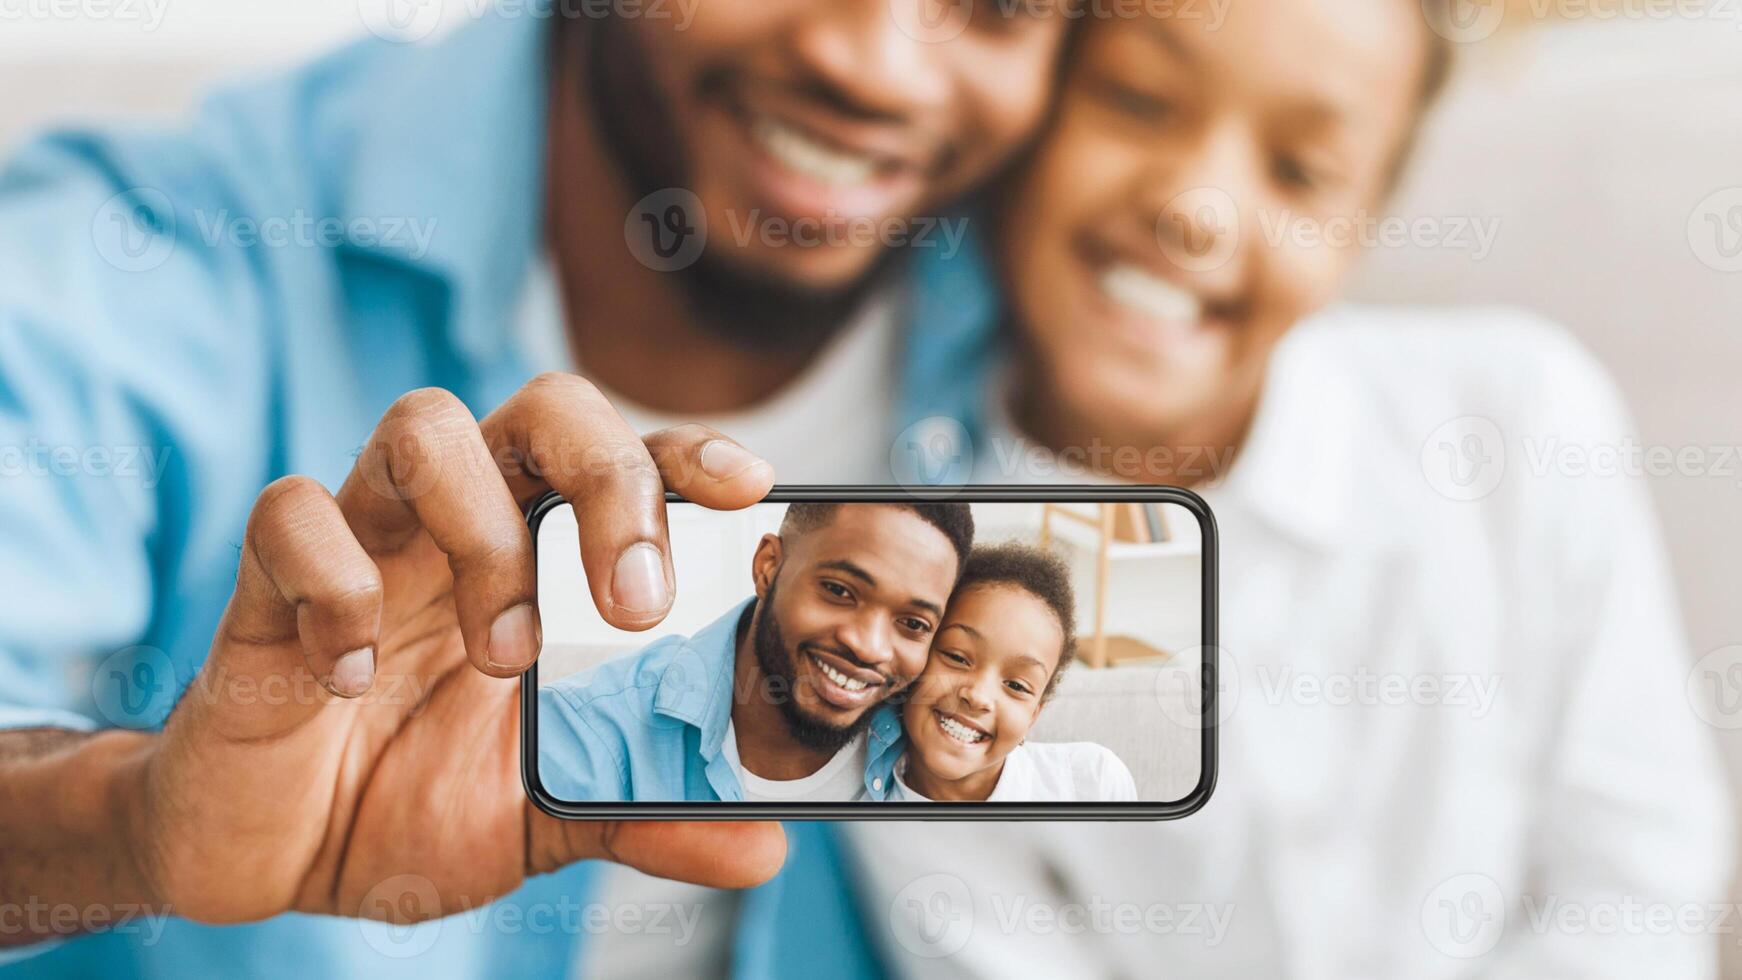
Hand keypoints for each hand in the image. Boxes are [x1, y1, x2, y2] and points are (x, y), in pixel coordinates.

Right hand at [115, 374, 780, 923]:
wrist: (276, 859)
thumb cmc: (414, 804)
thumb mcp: (544, 822)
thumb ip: (643, 817)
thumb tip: (761, 847)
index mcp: (543, 562)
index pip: (630, 462)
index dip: (691, 456)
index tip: (748, 491)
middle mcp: (463, 526)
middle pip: (547, 410)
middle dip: (607, 477)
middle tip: (634, 600)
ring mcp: (368, 540)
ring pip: (423, 426)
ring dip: (481, 531)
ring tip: (501, 657)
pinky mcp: (265, 580)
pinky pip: (291, 514)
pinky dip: (333, 587)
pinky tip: (346, 680)